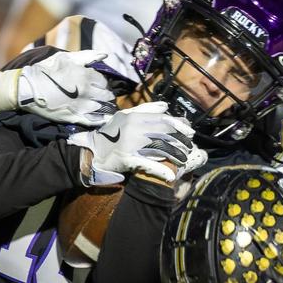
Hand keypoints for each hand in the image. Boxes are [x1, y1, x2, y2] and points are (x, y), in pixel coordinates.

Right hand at [0, 50, 117, 125]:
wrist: (26, 89)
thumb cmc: (44, 70)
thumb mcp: (64, 58)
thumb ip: (86, 56)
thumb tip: (104, 54)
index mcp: (84, 75)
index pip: (103, 81)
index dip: (102, 82)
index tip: (99, 84)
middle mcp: (86, 91)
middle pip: (106, 95)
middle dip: (106, 94)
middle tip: (104, 96)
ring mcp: (81, 106)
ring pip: (103, 108)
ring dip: (106, 107)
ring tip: (104, 106)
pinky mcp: (75, 117)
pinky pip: (94, 121)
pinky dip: (101, 120)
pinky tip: (104, 118)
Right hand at [67, 101, 202, 184]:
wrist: (92, 151)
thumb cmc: (110, 134)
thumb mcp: (124, 116)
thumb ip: (145, 110)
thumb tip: (165, 106)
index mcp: (134, 116)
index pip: (163, 118)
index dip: (179, 125)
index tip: (190, 132)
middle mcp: (133, 128)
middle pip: (165, 133)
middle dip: (180, 140)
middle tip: (189, 147)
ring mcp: (130, 143)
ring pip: (160, 148)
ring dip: (175, 155)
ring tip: (183, 160)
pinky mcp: (127, 159)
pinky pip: (148, 164)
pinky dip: (161, 170)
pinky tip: (171, 176)